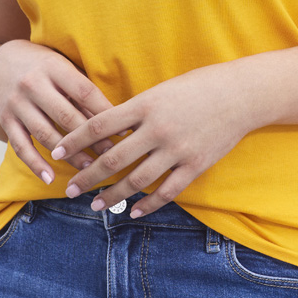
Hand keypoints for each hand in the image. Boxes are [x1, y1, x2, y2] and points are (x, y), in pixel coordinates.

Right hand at [0, 39, 116, 184]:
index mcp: (53, 67)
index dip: (105, 112)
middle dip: (90, 138)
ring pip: (45, 134)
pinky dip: (35, 164)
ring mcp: (17, 103)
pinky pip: (21, 146)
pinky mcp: (5, 120)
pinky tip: (50, 178)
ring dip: (68, 155)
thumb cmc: (43, 66)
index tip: (124, 130)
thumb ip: (81, 90)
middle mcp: (33, 84)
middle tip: (110, 155)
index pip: (84, 91)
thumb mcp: (62, 67)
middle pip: (65, 116)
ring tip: (88, 169)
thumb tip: (113, 118)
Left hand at [52, 62, 252, 217]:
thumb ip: (136, 110)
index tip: (57, 152)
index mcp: (146, 104)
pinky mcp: (194, 165)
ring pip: (136, 180)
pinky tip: (133, 211)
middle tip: (70, 189)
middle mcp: (157, 128)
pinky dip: (147, 204)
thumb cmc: (198, 86)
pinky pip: (166, 191)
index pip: (100, 125)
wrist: (240, 94)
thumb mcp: (161, 90)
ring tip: (96, 205)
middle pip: (113, 158)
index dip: (76, 140)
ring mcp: (176, 149)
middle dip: (88, 176)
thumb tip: (107, 130)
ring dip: (113, 195)